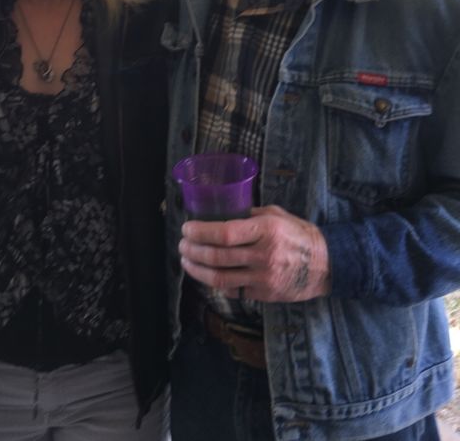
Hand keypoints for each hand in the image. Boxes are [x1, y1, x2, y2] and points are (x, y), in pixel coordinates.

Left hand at [179, 205, 331, 302]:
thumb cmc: (300, 234)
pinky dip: (216, 285)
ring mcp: (263, 277)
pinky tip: (206, 276)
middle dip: (194, 251)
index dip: (201, 233)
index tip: (186, 229)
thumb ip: (252, 215)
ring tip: (186, 261)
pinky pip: (233, 291)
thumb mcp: (278, 215)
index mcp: (266, 230)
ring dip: (198, 270)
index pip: (225, 233)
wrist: (327, 265)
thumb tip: (226, 213)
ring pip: (221, 278)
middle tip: (182, 245)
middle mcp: (263, 254)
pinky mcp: (264, 295)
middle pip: (218, 256)